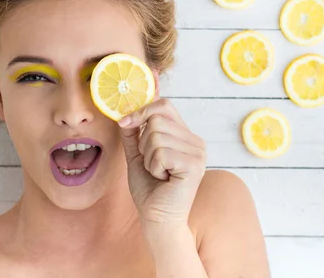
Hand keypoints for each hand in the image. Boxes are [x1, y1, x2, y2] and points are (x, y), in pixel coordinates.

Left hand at [118, 98, 205, 226]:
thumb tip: (124, 115)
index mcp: (185, 136)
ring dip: (148, 158)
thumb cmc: (149, 189)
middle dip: (143, 143)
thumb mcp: (137, 155)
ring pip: (156, 136)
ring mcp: (198, 153)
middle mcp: (196, 141)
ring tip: (158, 173)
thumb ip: (133, 134)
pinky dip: (154, 167)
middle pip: (156, 120)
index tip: (126, 124)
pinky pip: (161, 153)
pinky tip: (163, 179)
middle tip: (152, 164)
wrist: (157, 218)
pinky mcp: (194, 165)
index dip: (142, 111)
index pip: (165, 106)